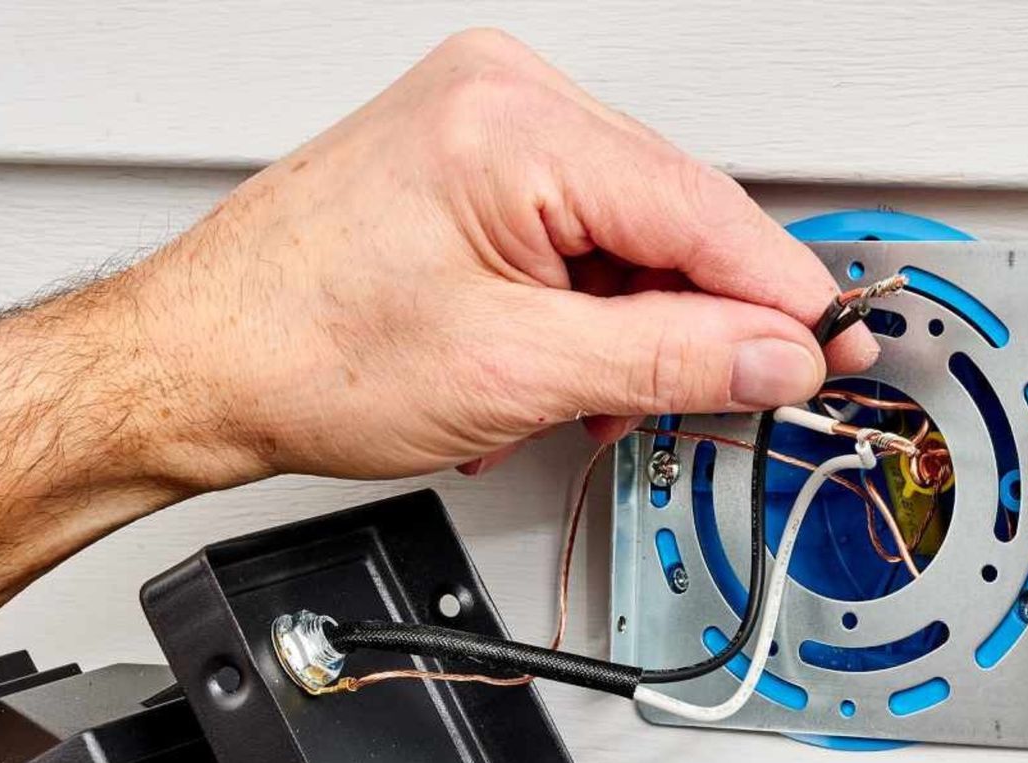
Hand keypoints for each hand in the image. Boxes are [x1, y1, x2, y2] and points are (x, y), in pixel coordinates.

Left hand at [120, 27, 875, 489]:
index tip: (833, 350)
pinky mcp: (463, 162)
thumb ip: (669, 362)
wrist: (195, 364)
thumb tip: (776, 356)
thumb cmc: (300, 349)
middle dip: (694, 323)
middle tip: (720, 399)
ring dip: (629, 329)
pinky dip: (580, 309)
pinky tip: (553, 368)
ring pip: (624, 233)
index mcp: (515, 123)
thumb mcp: (515, 373)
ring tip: (586, 401)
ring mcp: (479, 123)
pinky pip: (570, 231)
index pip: (703, 210)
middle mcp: (501, 96)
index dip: (781, 295)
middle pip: (670, 217)